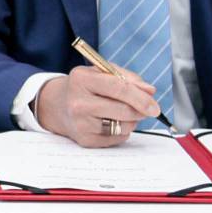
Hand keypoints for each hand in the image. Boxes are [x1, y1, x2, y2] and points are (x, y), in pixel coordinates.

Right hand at [34, 66, 158, 146]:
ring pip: (124, 126)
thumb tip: (150, 91)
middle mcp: (78, 102)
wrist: (56, 105)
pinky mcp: (84, 140)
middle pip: (124, 110)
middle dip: (140, 110)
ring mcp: (80, 123)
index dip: (141, 98)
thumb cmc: (85, 86)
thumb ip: (127, 78)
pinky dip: (121, 131)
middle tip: (146, 110)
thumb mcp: (101, 72)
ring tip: (120, 113)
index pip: (119, 88)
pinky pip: (117, 138)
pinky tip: (110, 122)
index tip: (155, 106)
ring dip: (131, 121)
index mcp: (82, 79)